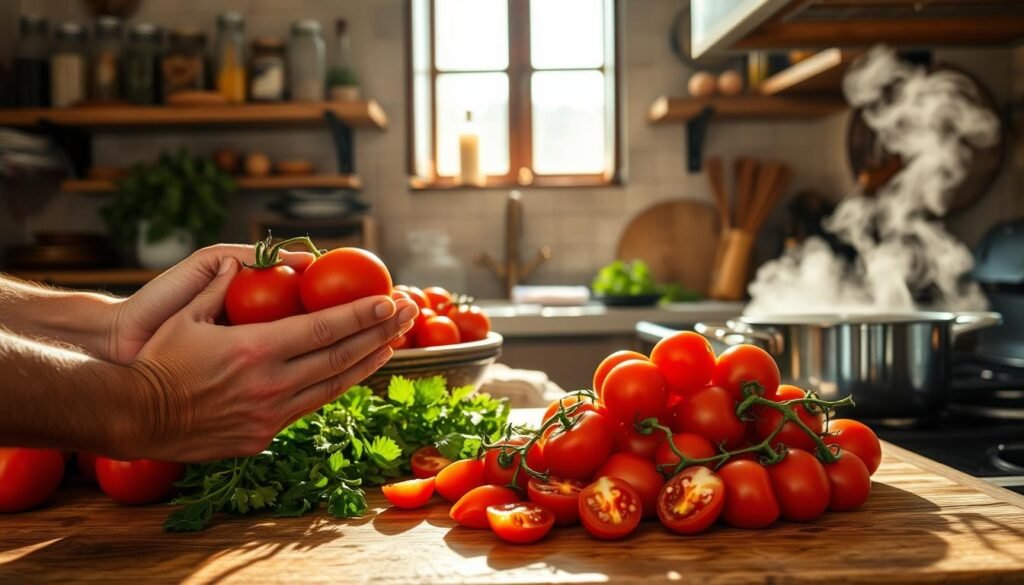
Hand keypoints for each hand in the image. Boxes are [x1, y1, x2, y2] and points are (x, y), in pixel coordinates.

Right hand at [121, 258, 417, 461]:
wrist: (133, 416)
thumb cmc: (156, 359)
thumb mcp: (188, 314)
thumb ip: (222, 285)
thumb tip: (249, 262)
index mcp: (255, 350)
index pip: (325, 329)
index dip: (363, 315)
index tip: (392, 302)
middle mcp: (271, 384)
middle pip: (341, 357)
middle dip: (381, 333)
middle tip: (409, 315)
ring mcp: (269, 415)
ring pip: (332, 386)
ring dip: (367, 363)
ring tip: (393, 343)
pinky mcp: (263, 437)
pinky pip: (308, 407)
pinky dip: (334, 387)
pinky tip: (351, 373)